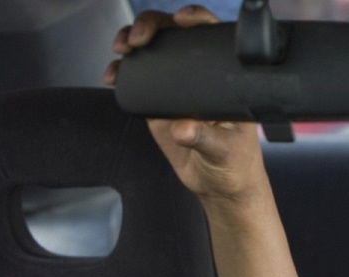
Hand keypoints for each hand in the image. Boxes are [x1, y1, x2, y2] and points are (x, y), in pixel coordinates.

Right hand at [102, 6, 267, 209]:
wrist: (218, 185)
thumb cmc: (235, 165)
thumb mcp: (225, 152)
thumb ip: (206, 139)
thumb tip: (182, 128)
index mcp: (225, 80)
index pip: (213, 37)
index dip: (197, 19)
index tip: (182, 19)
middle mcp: (200, 76)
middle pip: (175, 35)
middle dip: (152, 26)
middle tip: (138, 40)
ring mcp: (176, 87)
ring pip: (152, 51)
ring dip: (131, 41)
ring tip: (122, 50)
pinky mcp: (157, 102)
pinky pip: (136, 78)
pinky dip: (121, 71)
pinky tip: (112, 76)